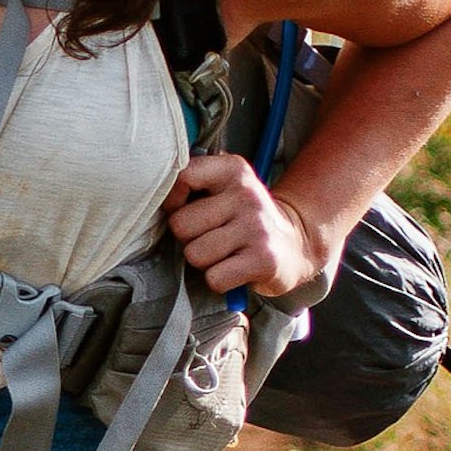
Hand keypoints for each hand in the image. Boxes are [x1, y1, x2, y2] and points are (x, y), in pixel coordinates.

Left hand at [166, 153, 336, 302]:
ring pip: (195, 254)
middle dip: (188, 238)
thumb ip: (192, 183)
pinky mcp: (263, 260)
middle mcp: (247, 194)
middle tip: (211, 238)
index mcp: (233, 169)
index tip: (186, 209)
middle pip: (180, 225)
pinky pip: (214, 278)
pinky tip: (235, 270)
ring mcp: (257, 227)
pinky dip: (219, 280)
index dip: (173, 201)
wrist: (296, 244)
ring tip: (224, 254)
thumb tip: (155, 197)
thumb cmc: (244, 218)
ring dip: (204, 262)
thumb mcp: (225, 187)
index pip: (182, 177)